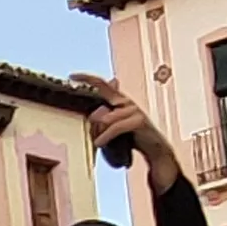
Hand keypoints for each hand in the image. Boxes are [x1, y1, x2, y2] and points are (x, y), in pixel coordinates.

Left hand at [70, 74, 182, 190]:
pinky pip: (115, 127)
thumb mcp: (114, 128)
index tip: (71, 76)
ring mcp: (133, 109)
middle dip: (93, 123)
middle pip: (101, 105)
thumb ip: (103, 120)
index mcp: (119, 100)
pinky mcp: (138, 120)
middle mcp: (126, 101)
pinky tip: (99, 143)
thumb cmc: (132, 138)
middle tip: (93, 137)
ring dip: (100, 133)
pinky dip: (105, 136)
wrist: (154, 149)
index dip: (86, 78)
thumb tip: (93, 115)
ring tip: (99, 143)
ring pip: (106, 119)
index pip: (101, 84)